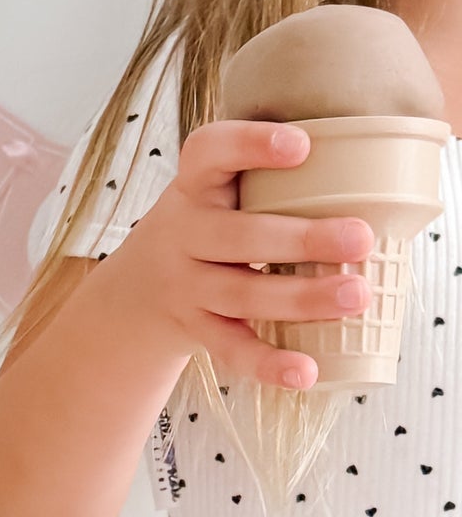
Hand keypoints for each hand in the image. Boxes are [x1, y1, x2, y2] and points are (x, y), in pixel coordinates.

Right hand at [98, 122, 374, 387]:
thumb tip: (381, 178)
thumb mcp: (218, 193)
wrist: (135, 292)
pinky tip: (306, 372)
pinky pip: (231, 349)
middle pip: (237, 236)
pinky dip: (268, 364)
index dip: (249, 144)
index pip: (208, 151)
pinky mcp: (195, 329)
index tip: (301, 144)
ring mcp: (185, 285)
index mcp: (194, 186)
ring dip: (302, 298)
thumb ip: (273, 182)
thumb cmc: (206, 227)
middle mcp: (182, 233)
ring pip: (241, 295)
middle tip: (361, 239)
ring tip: (357, 296)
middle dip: (301, 239)